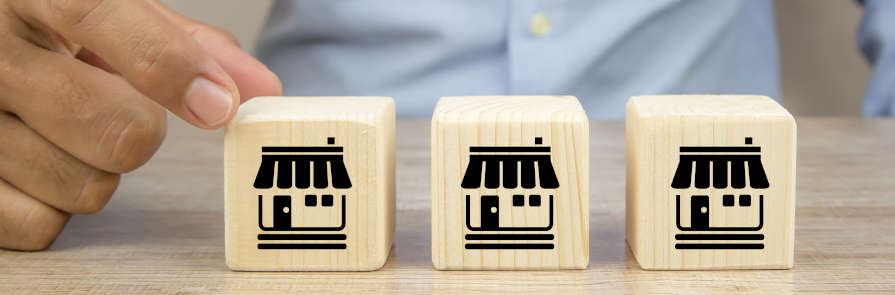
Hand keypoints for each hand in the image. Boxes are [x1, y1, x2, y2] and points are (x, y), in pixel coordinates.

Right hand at [0, 0, 281, 249]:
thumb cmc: (49, 30)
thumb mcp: (118, 16)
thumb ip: (189, 44)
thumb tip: (259, 89)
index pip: (96, 14)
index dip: (167, 63)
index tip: (218, 103)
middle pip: (116, 129)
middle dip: (142, 129)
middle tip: (116, 106)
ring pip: (85, 187)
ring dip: (96, 169)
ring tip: (62, 130)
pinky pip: (42, 225)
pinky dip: (54, 206)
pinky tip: (37, 161)